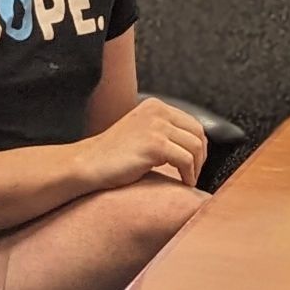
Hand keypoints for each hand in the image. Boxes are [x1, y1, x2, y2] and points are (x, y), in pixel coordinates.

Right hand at [76, 97, 207, 189]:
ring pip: (195, 146)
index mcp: (155, 106)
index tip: (194, 163)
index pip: (192, 123)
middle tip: (193, 174)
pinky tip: (183, 183)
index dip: (198, 146)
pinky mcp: (155, 144)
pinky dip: (189, 174)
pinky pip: (186, 160)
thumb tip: (195, 145)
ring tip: (187, 179)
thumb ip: (163, 131)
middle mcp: (157, 111)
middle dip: (200, 156)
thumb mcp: (141, 133)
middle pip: (197, 133)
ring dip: (196, 167)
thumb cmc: (113, 156)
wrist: (88, 164)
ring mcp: (156, 126)